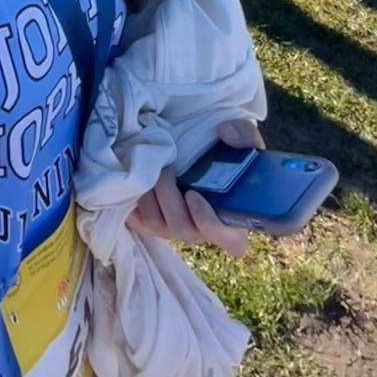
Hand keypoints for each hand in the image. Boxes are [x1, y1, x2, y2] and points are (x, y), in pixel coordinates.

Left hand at [126, 117, 263, 258]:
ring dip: (150, 194)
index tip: (193, 194)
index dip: (211, 224)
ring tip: (151, 167)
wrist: (188, 149)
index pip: (232, 243)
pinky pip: (137, 221)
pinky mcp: (149, 225)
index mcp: (231, 219)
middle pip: (184, 229)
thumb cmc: (220, 153)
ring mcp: (173, 230)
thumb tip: (226, 133)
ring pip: (157, 224)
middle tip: (167, 167)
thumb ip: (245, 134)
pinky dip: (132, 199)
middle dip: (169, 195)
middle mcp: (201, 230)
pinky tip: (134, 177)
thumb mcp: (242, 139)